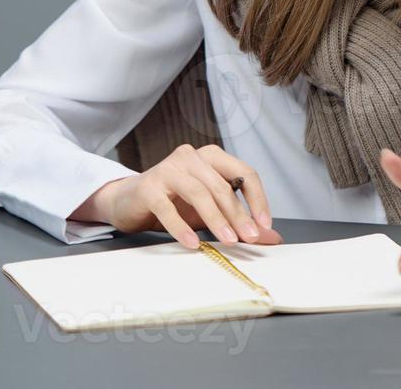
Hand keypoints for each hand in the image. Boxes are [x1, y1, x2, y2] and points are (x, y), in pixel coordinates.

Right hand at [86, 144, 282, 249]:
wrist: (129, 201)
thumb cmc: (174, 202)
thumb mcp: (210, 212)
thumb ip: (239, 221)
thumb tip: (271, 237)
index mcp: (211, 157)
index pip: (244, 173)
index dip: (257, 199)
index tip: (264, 225)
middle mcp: (191, 157)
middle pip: (222, 186)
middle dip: (238, 214)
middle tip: (249, 238)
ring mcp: (168, 169)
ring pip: (199, 193)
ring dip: (216, 219)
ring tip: (227, 241)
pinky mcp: (148, 186)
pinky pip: (168, 207)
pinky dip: (181, 227)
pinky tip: (192, 243)